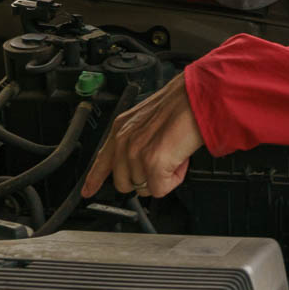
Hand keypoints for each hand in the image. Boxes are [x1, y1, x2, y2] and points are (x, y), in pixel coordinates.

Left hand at [82, 72, 204, 198]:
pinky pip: (160, 189)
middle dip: (145, 178)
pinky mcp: (153, 163)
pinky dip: (174, 179)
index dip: (94, 179)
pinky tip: (180, 160)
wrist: (200, 98)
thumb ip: (137, 140)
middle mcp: (124, 140)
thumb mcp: (149, 120)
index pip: (102, 160)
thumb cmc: (184, 105)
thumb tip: (141, 164)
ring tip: (176, 153)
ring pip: (144, 188)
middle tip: (164, 160)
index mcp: (121, 128)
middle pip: (124, 183)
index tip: (88, 191)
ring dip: (164, 176)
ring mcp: (136, 152)